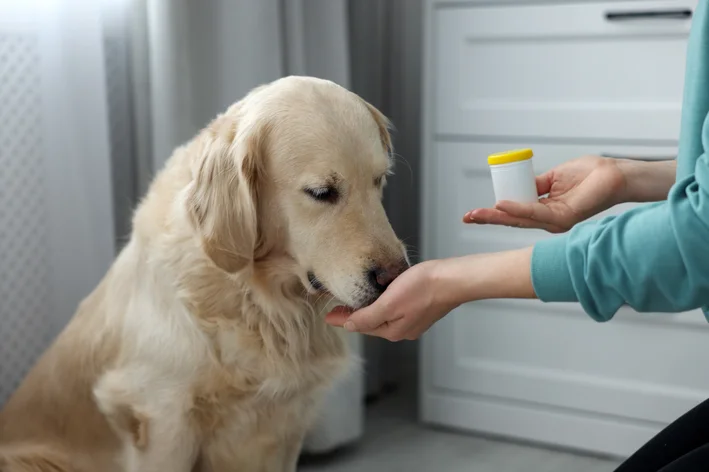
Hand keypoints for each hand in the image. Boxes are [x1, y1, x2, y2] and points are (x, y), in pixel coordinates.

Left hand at [325, 260, 457, 340]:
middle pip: (371, 322)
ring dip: (369, 309)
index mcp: (393, 330)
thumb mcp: (389, 303)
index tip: (327, 316)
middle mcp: (403, 329)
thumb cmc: (423, 288)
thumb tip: (349, 326)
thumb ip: (368, 317)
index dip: (343, 319)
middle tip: (337, 307)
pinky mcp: (421, 307)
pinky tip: (380, 295)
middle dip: (355, 315)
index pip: (360, 325)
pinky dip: (383, 303)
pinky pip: (395, 308)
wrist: (453, 279)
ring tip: (354, 301)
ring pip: (383, 316)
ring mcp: (413, 319)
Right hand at [464, 156, 626, 232]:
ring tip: (477, 213)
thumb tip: (517, 186)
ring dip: (497, 217)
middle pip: (513, 220)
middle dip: (488, 219)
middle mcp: (548, 220)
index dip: (493, 213)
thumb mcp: (554, 177)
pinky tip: (501, 205)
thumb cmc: (590, 174)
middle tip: (467, 217)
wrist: (614, 174)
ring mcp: (555, 221)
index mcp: (545, 211)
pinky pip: (535, 213)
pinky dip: (517, 209)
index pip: (514, 214)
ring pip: (520, 220)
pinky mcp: (563, 218)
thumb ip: (536, 185)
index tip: (474, 212)